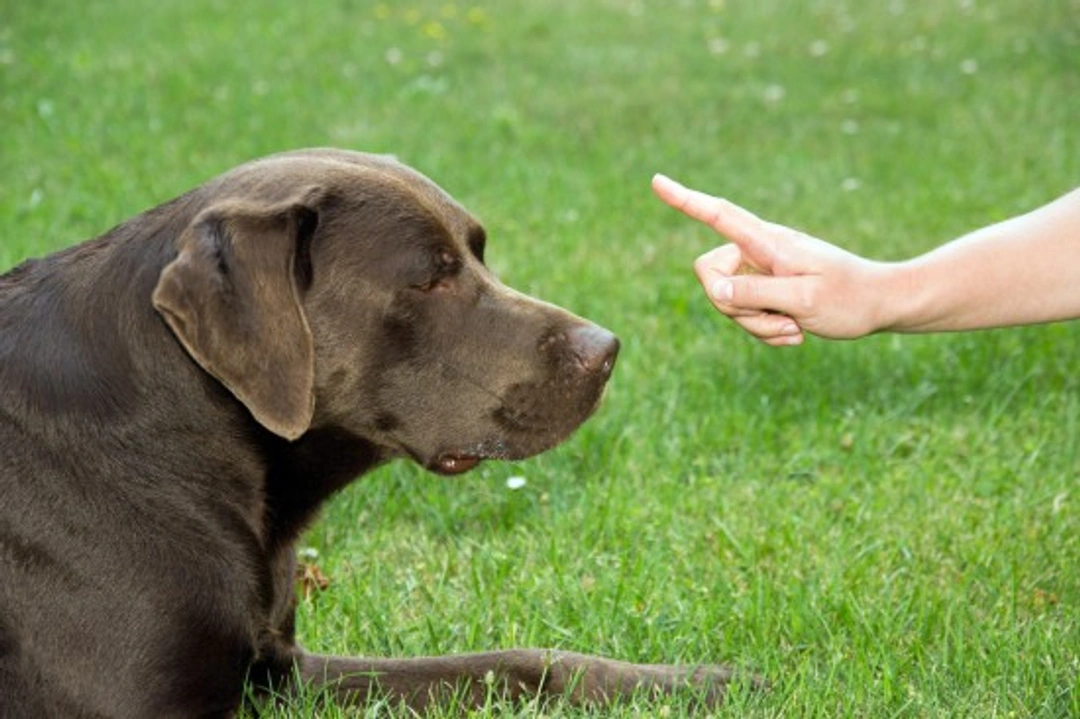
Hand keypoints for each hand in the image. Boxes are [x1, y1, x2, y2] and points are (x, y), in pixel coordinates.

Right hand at [652, 174, 887, 344]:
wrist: (881, 304)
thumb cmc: (850, 298)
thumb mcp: (805, 299)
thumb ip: (757, 292)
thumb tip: (714, 288)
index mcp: (769, 243)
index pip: (720, 215)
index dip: (686, 201)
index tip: (657, 182)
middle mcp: (760, 250)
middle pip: (712, 276)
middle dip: (736, 309)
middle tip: (781, 321)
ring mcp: (762, 270)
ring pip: (728, 302)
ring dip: (758, 325)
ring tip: (795, 328)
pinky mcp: (767, 288)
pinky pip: (745, 314)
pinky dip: (767, 330)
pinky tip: (796, 331)